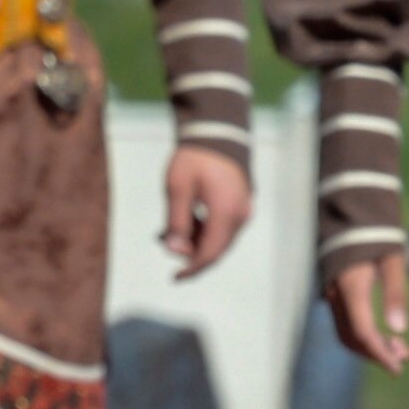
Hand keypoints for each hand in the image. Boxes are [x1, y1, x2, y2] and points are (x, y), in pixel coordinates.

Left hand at [155, 145, 253, 278]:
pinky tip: (187, 217)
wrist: (218, 131)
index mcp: (225, 213)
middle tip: (164, 240)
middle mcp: (240, 216)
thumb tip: (175, 251)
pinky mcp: (242, 204)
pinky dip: (205, 229)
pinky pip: (224, 227)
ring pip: (219, 239)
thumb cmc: (194, 158)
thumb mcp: (177, 188)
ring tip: (170, 226)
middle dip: (190, 252)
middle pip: (215, 250)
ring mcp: (244, 210)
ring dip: (196, 240)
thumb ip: (176, 222)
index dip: (191, 269)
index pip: (209, 254)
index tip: (174, 278)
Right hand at [322, 244, 408, 371]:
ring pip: (346, 331)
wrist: (349, 210)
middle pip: (352, 337)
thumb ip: (395, 293)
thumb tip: (399, 330)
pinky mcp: (333, 291)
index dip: (380, 354)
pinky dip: (362, 333)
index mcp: (351, 287)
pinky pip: (344, 321)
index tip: (398, 369)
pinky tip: (382, 331)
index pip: (363, 332)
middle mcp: (336, 295)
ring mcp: (331, 293)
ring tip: (398, 346)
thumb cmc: (375, 232)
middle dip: (377, 353)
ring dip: (370, 345)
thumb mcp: (392, 259)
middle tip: (404, 357)